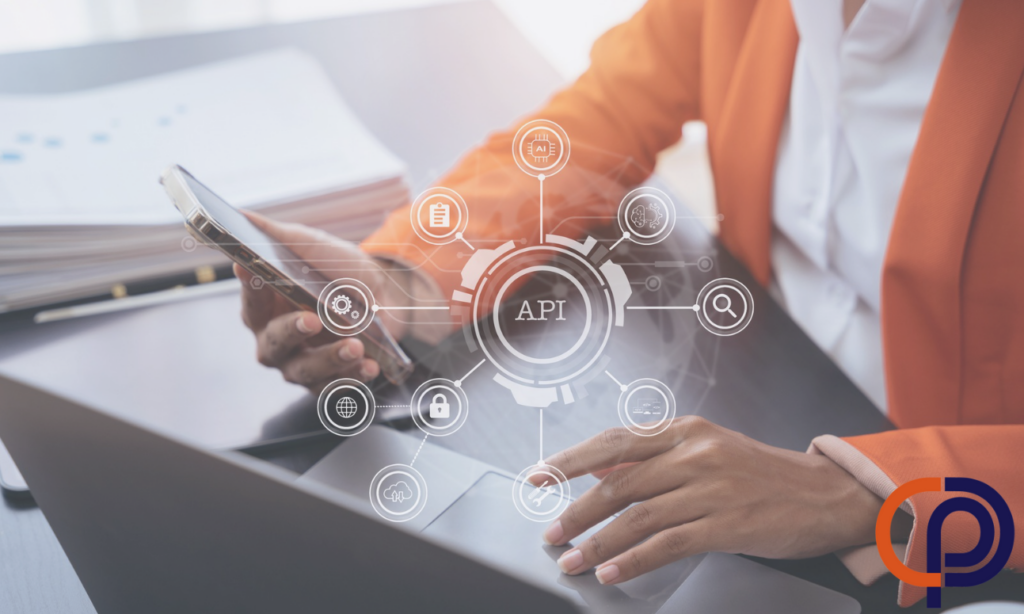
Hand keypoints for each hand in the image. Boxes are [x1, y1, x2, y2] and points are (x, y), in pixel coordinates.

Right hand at [236, 213, 443, 392]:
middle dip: (292, 332)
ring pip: (304, 371)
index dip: (250, 289)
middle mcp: (277, 339)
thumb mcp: (312, 246)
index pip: (251, 301)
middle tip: (313, 319)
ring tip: (354, 346)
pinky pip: (333, 389)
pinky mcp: (328, 381)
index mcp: (266, 307)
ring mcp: (301, 363)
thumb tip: (243, 216)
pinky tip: (368, 367)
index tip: (250, 268)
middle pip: (272, 345)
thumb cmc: (340, 271)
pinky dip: (350, 380)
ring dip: (329, 359)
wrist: (386, 295)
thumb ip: (277, 235)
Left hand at [536, 416, 881, 585]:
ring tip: (571, 560)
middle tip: (551, 532)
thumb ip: (653, 458)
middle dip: (576, 512)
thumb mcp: (706, 449)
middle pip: (620, 483)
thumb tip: (599, 470)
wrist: (825, 494)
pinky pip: (668, 544)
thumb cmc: (761, 473)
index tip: (539, 476)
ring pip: (638, 517)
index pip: (614, 442)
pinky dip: (633, 560)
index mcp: (686, 430)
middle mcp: (696, 453)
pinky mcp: (728, 524)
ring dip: (597, 543)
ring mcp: (712, 488)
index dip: (571, 460)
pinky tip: (611, 571)